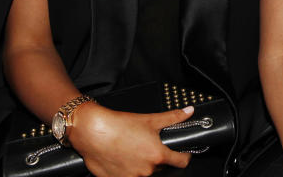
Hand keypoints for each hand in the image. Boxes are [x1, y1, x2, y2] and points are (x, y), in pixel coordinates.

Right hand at [68, 102, 192, 176]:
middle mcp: (146, 170)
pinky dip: (128, 170)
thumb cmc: (119, 126)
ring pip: (144, 173)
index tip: (182, 153)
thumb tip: (188, 112)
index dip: (184, 156)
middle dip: (157, 158)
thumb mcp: (151, 119)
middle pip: (160, 167)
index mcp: (158, 155)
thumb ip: (173, 117)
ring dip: (142, 165)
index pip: (181, 162)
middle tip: (147, 146)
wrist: (93, 132)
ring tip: (133, 151)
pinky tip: (123, 159)